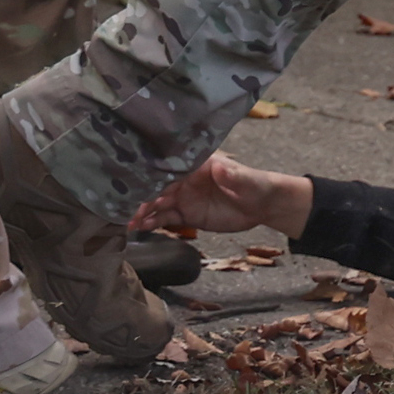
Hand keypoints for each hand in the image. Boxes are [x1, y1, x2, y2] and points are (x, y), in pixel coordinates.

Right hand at [134, 153, 312, 238]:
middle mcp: (187, 180)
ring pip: (158, 204)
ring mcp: (185, 198)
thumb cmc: (256, 185)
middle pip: (159, 186)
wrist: (263, 206)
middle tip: (129, 208)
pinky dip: (152, 222)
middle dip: (144, 196)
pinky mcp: (188, 215)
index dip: (155, 175)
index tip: (140, 183)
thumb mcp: (247, 180)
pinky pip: (166, 219)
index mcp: (198, 165)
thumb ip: (233, 175)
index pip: (172, 168)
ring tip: (130, 222)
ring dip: (143, 211)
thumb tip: (220, 167)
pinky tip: (140, 228)